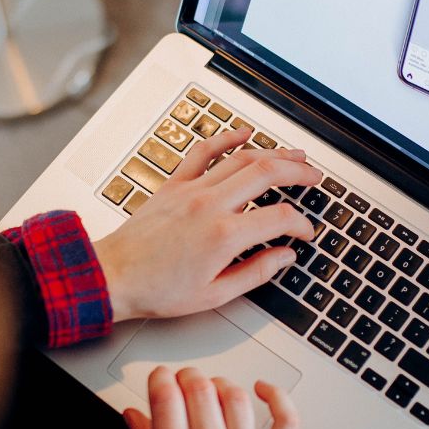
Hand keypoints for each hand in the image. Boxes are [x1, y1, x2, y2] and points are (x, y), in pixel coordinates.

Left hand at [93, 127, 321, 321]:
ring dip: (273, 153)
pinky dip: (226, 138)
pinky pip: (203, 151)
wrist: (113, 276)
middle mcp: (210, 206)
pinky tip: (243, 133)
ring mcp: (191, 190)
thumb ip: (256, 273)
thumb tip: (284, 257)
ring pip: (241, 158)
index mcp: (223, 236)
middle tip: (314, 177)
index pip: (279, 218)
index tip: (304, 232)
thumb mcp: (214, 295)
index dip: (300, 224)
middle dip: (298, 172)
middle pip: (266, 173)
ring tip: (295, 155)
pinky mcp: (174, 185)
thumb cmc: (156, 290)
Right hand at [124, 367, 299, 428]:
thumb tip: (134, 415)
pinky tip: (263, 389)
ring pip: (237, 398)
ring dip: (221, 384)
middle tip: (184, 382)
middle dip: (188, 376)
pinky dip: (277, 397)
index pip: (167, 400)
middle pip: (201, 391)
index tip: (160, 378)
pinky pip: (286, 422)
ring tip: (214, 391)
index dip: (160, 378)